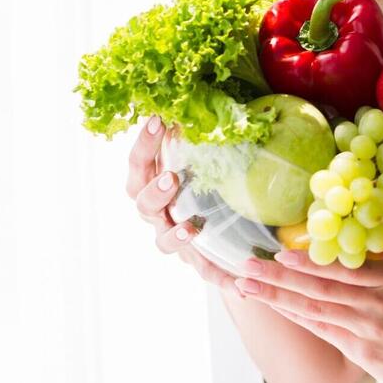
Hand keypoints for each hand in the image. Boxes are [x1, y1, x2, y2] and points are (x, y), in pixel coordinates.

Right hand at [127, 115, 241, 299]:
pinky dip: (218, 276)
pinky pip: (205, 271)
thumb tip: (242, 100)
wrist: (229, 225)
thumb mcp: (214, 155)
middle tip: (171, 180)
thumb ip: (218, 131)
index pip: (140, 163)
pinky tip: (234, 282)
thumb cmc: (214, 176)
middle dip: (154, 192)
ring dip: (175, 234)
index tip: (157, 119)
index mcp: (155, 180)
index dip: (144, 143)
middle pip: (142, 204)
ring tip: (191, 228)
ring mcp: (173, 237)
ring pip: (164, 241)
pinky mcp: (197, 261)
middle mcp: (157, 211)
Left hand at [234, 218, 382, 382]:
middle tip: (246, 265)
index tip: (279, 252)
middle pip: (320, 284)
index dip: (308, 260)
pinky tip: (276, 308)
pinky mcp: (363, 350)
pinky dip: (296, 318)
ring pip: (314, 306)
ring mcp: (369, 325)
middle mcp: (378, 297)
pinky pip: (322, 330)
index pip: (342, 265)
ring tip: (247, 286)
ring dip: (276, 296)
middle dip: (278, 275)